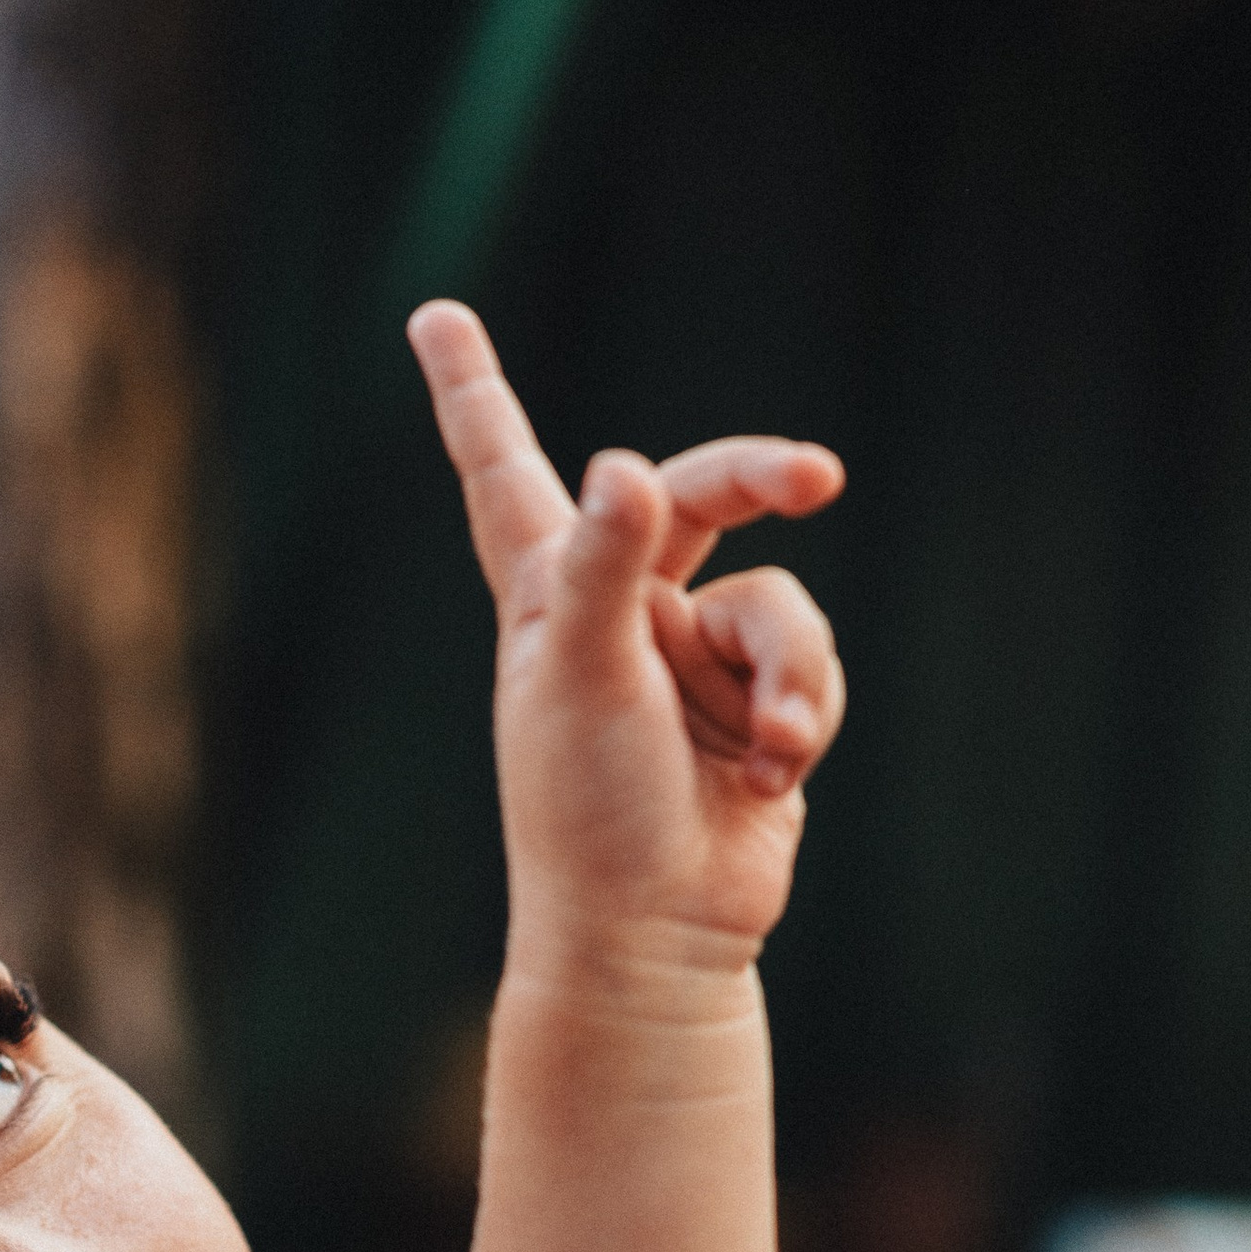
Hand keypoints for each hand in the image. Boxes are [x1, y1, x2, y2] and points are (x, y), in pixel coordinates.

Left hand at [408, 300, 844, 980]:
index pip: (505, 467)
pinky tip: (771, 773)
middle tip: (816, 476)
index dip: (473, 391)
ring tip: (765, 746)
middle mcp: (618, 610)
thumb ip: (603, 566)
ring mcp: (692, 659)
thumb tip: (626, 467)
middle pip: (698, 493)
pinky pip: (809, 666)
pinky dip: (803, 713)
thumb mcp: (583, 677)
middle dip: (761, 478)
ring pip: (779, 601)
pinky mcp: (757, 708)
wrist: (656, 936)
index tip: (434, 315)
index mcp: (544, 591)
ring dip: (787, 671)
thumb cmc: (587, 813)